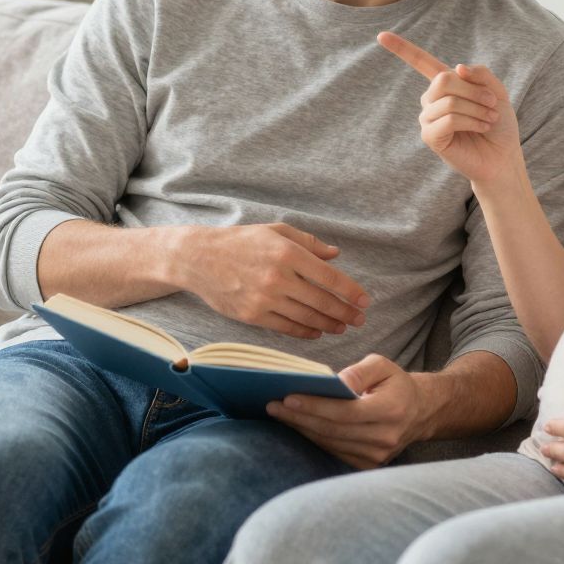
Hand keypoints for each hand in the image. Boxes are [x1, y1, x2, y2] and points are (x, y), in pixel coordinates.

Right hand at [173, 224, 369, 338]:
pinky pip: (286, 327)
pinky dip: (305, 332)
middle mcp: (278, 277)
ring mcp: (264, 299)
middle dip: (345, 313)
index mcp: (287, 253)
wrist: (198, 258)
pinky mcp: (252, 315)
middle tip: (359, 319)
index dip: (350, 292)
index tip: (364, 301)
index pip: (329, 278)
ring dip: (328, 325)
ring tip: (342, 327)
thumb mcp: (275, 231)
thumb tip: (336, 254)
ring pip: (306, 317)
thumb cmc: (240, 242)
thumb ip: (308, 242)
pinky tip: (317, 332)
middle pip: (322, 301)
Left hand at [266, 354, 426, 468]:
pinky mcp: (368, 464)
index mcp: (391, 410)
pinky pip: (334, 452)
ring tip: (279, 414)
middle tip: (272, 406)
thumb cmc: (395, 384)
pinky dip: (314, 439)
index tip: (288, 397)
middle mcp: (385, 437)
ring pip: (330, 443)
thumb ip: (359, 372)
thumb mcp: (382, 366)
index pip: (345, 411)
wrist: (418, 412)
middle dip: (300, 418)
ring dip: (302, 429)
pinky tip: (298, 426)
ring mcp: (377, 455)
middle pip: (333, 430)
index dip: (315, 406)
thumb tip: (337, 382)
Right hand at [376, 31, 523, 187]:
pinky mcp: (430, 136)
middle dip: (473, 90)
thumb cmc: (498, 123)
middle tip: (492, 103)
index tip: (381, 35)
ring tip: (490, 118)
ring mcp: (428, 118)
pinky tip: (482, 126)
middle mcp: (431, 99)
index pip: (419, 61)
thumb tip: (456, 68)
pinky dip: (471, 121)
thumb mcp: (496, 91)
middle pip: (444, 79)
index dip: (400, 48)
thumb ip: (480, 74)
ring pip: (449, 101)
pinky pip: (449, 119)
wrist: (502, 155)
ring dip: (477, 108)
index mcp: (444, 84)